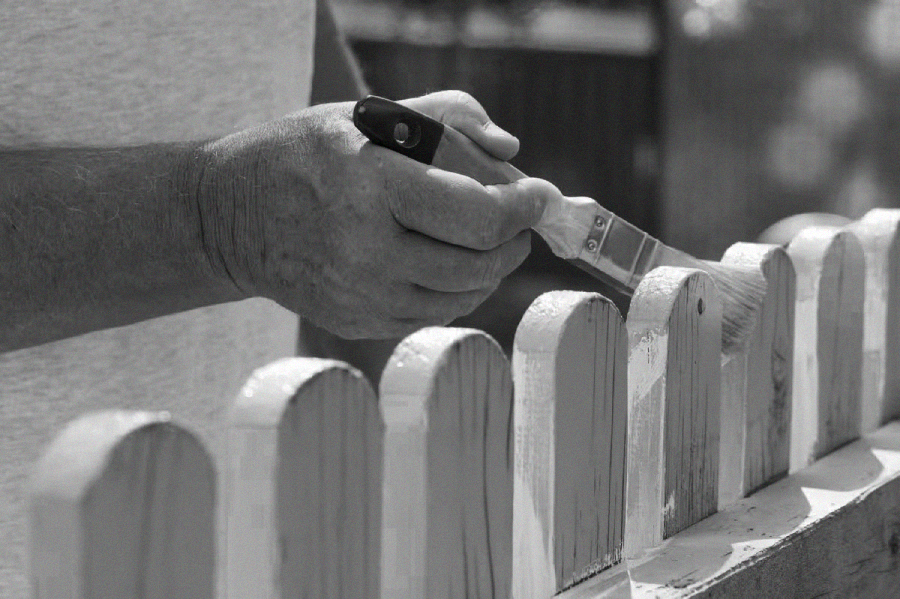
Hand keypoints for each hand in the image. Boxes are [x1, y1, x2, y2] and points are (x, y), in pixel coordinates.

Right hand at [196, 91, 556, 338]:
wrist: (229, 217)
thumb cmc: (303, 155)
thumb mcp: (367, 114)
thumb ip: (449, 116)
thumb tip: (510, 153)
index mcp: (371, 186)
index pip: (477, 214)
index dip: (523, 208)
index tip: (540, 195)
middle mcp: (366, 249)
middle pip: (478, 263)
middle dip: (514, 241)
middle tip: (519, 221)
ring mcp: (360, 295)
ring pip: (462, 297)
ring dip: (490, 269)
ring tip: (488, 242)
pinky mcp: (356, 322)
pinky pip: (432, 316)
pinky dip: (457, 292)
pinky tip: (449, 265)